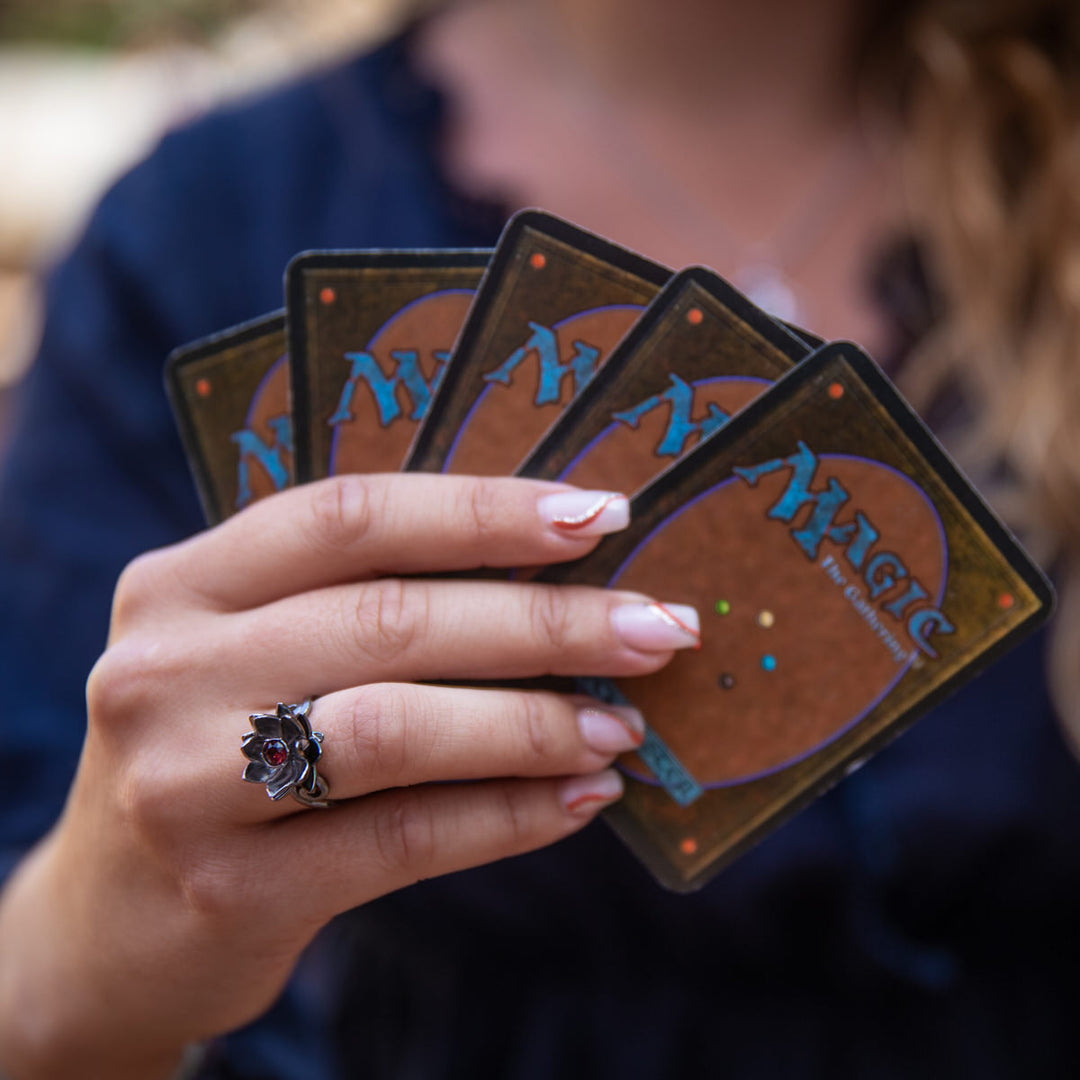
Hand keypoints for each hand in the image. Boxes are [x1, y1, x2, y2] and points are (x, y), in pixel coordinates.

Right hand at [0, 474, 699, 1077]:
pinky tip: (580, 800)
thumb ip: (363, 609)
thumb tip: (554, 581)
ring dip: (533, 722)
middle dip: (543, 621)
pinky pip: (403, 838)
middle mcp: (168, 668)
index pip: (350, 515)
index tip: (599, 516)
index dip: (484, 509)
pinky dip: (509, 815)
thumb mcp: (255, 655)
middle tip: (655, 627)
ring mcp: (186, 783)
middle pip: (388, 618)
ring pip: (396, 728)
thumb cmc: (220, 753)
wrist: (109, 922)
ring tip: (623, 726)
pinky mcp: (229, 889)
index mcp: (182, 583)